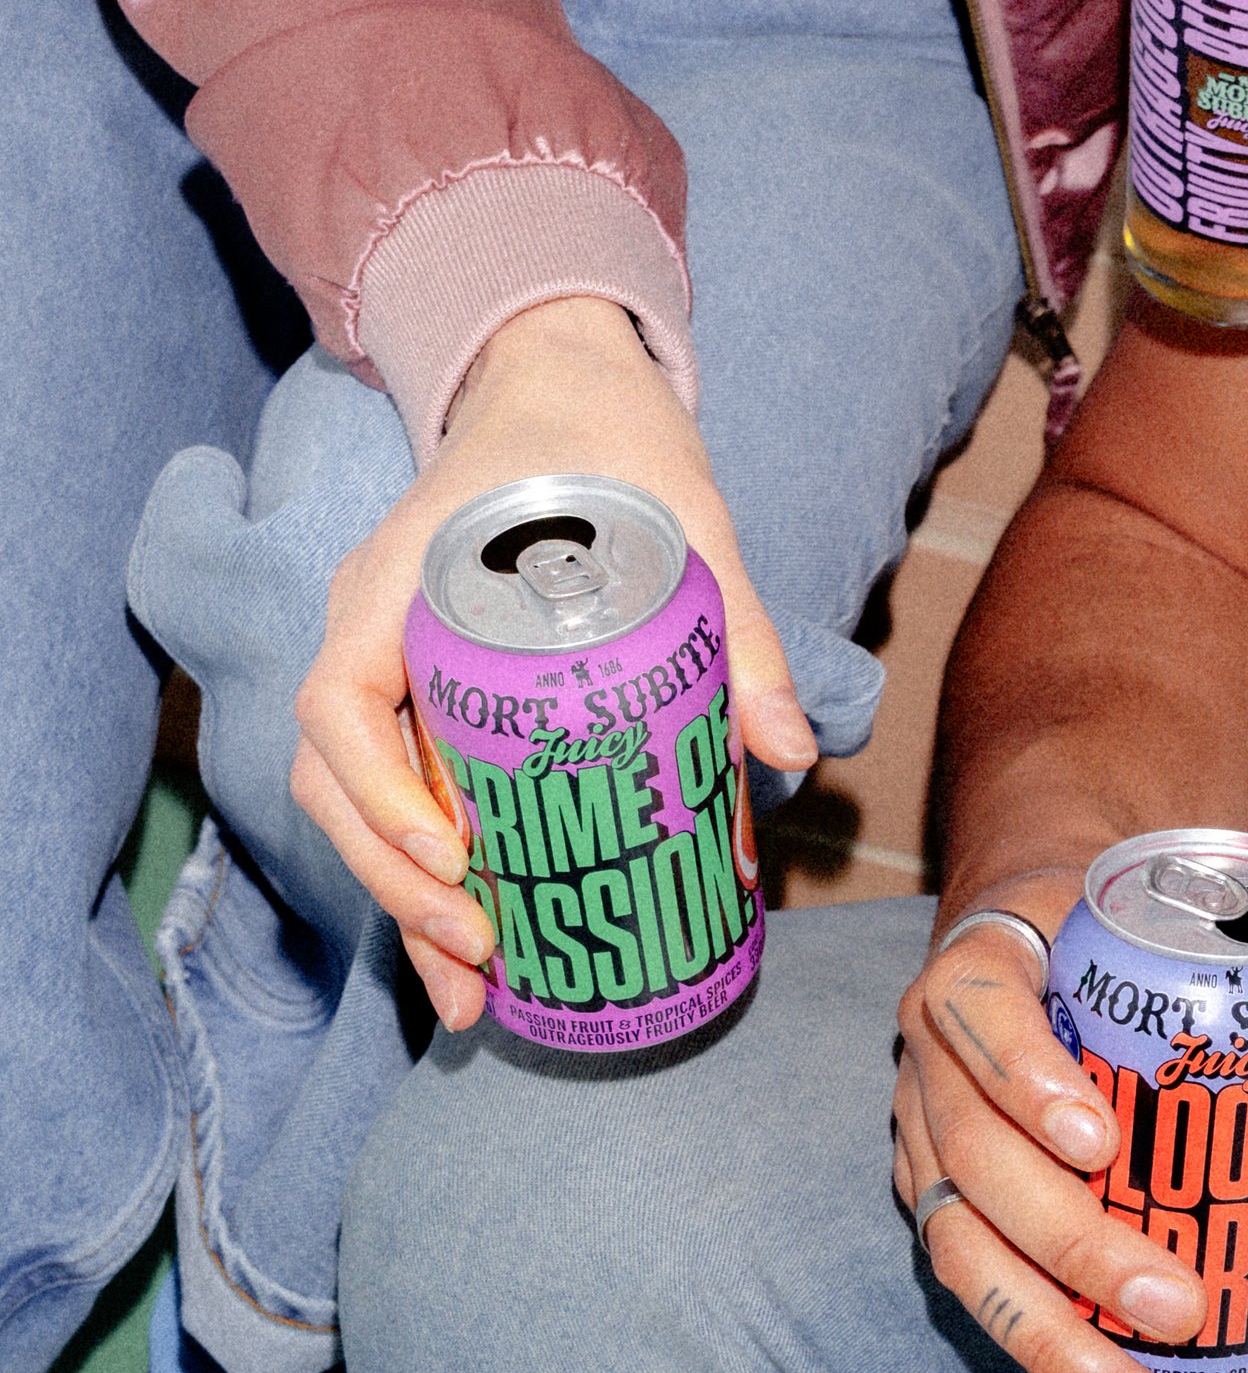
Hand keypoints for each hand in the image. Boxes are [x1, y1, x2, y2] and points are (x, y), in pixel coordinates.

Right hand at [289, 297, 816, 1030]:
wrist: (563, 375)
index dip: (379, 795)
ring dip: (405, 903)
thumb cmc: (610, 436)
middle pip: (337, 782)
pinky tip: (487, 947)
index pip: (339, 705)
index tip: (455, 857)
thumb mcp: (689, 514)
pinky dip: (433, 875)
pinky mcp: (426, 691)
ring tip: (474, 997)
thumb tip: (785, 750)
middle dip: (395, 883)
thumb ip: (739, 625)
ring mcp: (390, 663)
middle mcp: (370, 630)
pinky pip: (405, 790)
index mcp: (398, 581)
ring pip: (360, 803)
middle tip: (482, 960)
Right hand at [894, 874, 1247, 1372]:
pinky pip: (985, 1300)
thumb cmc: (1127, 947)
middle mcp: (934, 1065)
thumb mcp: (1200, 949)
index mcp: (986, 970)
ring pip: (963, 1253)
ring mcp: (925, 1148)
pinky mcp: (943, 1216)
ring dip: (1056, 1344)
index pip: (978, 1013)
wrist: (1034, 943)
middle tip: (1178, 1305)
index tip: (1101, 1141)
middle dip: (1073, 1246)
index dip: (1027, 1078)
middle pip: (978, 1162)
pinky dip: (1061, 1369)